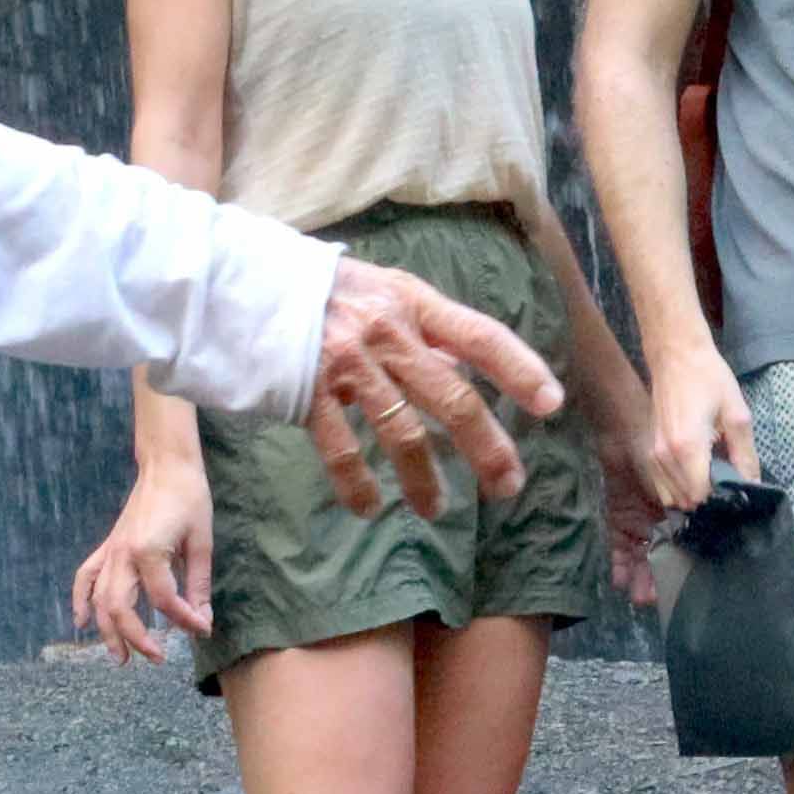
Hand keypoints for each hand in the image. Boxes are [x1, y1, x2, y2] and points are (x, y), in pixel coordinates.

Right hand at [69, 462, 214, 667]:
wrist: (167, 466)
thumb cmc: (190, 499)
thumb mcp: (202, 542)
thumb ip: (199, 585)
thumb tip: (202, 621)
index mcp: (149, 552)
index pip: (164, 600)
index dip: (184, 620)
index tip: (202, 629)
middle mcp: (123, 554)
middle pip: (121, 608)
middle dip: (137, 639)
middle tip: (158, 658)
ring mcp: (111, 551)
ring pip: (99, 600)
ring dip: (107, 631)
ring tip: (122, 657)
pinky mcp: (108, 547)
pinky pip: (85, 577)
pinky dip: (80, 601)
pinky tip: (82, 622)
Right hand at [305, 259, 561, 520]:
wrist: (241, 283)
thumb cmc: (322, 292)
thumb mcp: (383, 292)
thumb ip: (424, 328)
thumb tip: (466, 366)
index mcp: (413, 302)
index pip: (480, 336)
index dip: (520, 369)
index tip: (552, 405)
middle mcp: (387, 332)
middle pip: (454, 397)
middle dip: (487, 448)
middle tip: (508, 485)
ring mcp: (347, 364)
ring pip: (403, 432)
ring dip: (425, 479)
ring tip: (437, 510)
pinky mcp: (307, 393)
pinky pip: (342, 450)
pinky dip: (357, 485)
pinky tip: (369, 508)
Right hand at [639, 333, 758, 522]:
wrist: (676, 356)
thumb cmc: (709, 379)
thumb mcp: (736, 414)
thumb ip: (745, 454)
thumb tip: (753, 484)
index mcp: (688, 447)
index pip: (702, 495)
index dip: (721, 497)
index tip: (735, 487)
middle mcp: (665, 456)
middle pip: (688, 501)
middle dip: (709, 498)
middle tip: (726, 479)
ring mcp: (654, 455)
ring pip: (674, 498)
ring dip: (694, 494)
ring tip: (712, 474)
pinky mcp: (650, 452)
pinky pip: (663, 487)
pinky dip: (679, 488)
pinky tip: (696, 472)